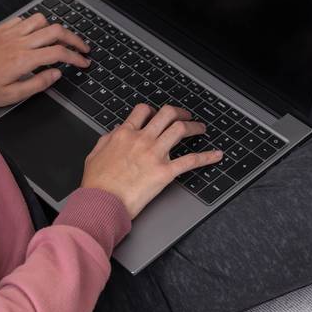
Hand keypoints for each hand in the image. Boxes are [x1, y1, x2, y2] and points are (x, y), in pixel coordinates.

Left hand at [0, 14, 89, 107]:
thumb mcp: (13, 96)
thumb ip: (38, 84)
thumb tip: (56, 74)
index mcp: (23, 60)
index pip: (59, 52)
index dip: (76, 57)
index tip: (84, 62)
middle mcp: (18, 43)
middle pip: (55, 30)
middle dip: (73, 38)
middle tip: (81, 48)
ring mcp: (8, 34)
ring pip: (40, 20)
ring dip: (53, 28)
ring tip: (58, 41)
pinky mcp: (0, 31)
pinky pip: (23, 20)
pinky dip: (34, 25)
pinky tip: (35, 37)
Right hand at [80, 103, 222, 218]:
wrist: (102, 201)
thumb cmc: (97, 184)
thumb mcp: (95, 154)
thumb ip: (108, 140)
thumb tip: (117, 132)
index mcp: (124, 134)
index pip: (143, 111)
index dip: (154, 110)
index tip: (159, 115)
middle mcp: (142, 139)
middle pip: (167, 114)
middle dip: (180, 112)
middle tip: (185, 116)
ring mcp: (155, 154)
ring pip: (180, 129)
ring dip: (194, 126)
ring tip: (201, 128)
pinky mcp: (165, 172)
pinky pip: (191, 160)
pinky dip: (207, 156)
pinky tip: (217, 155)